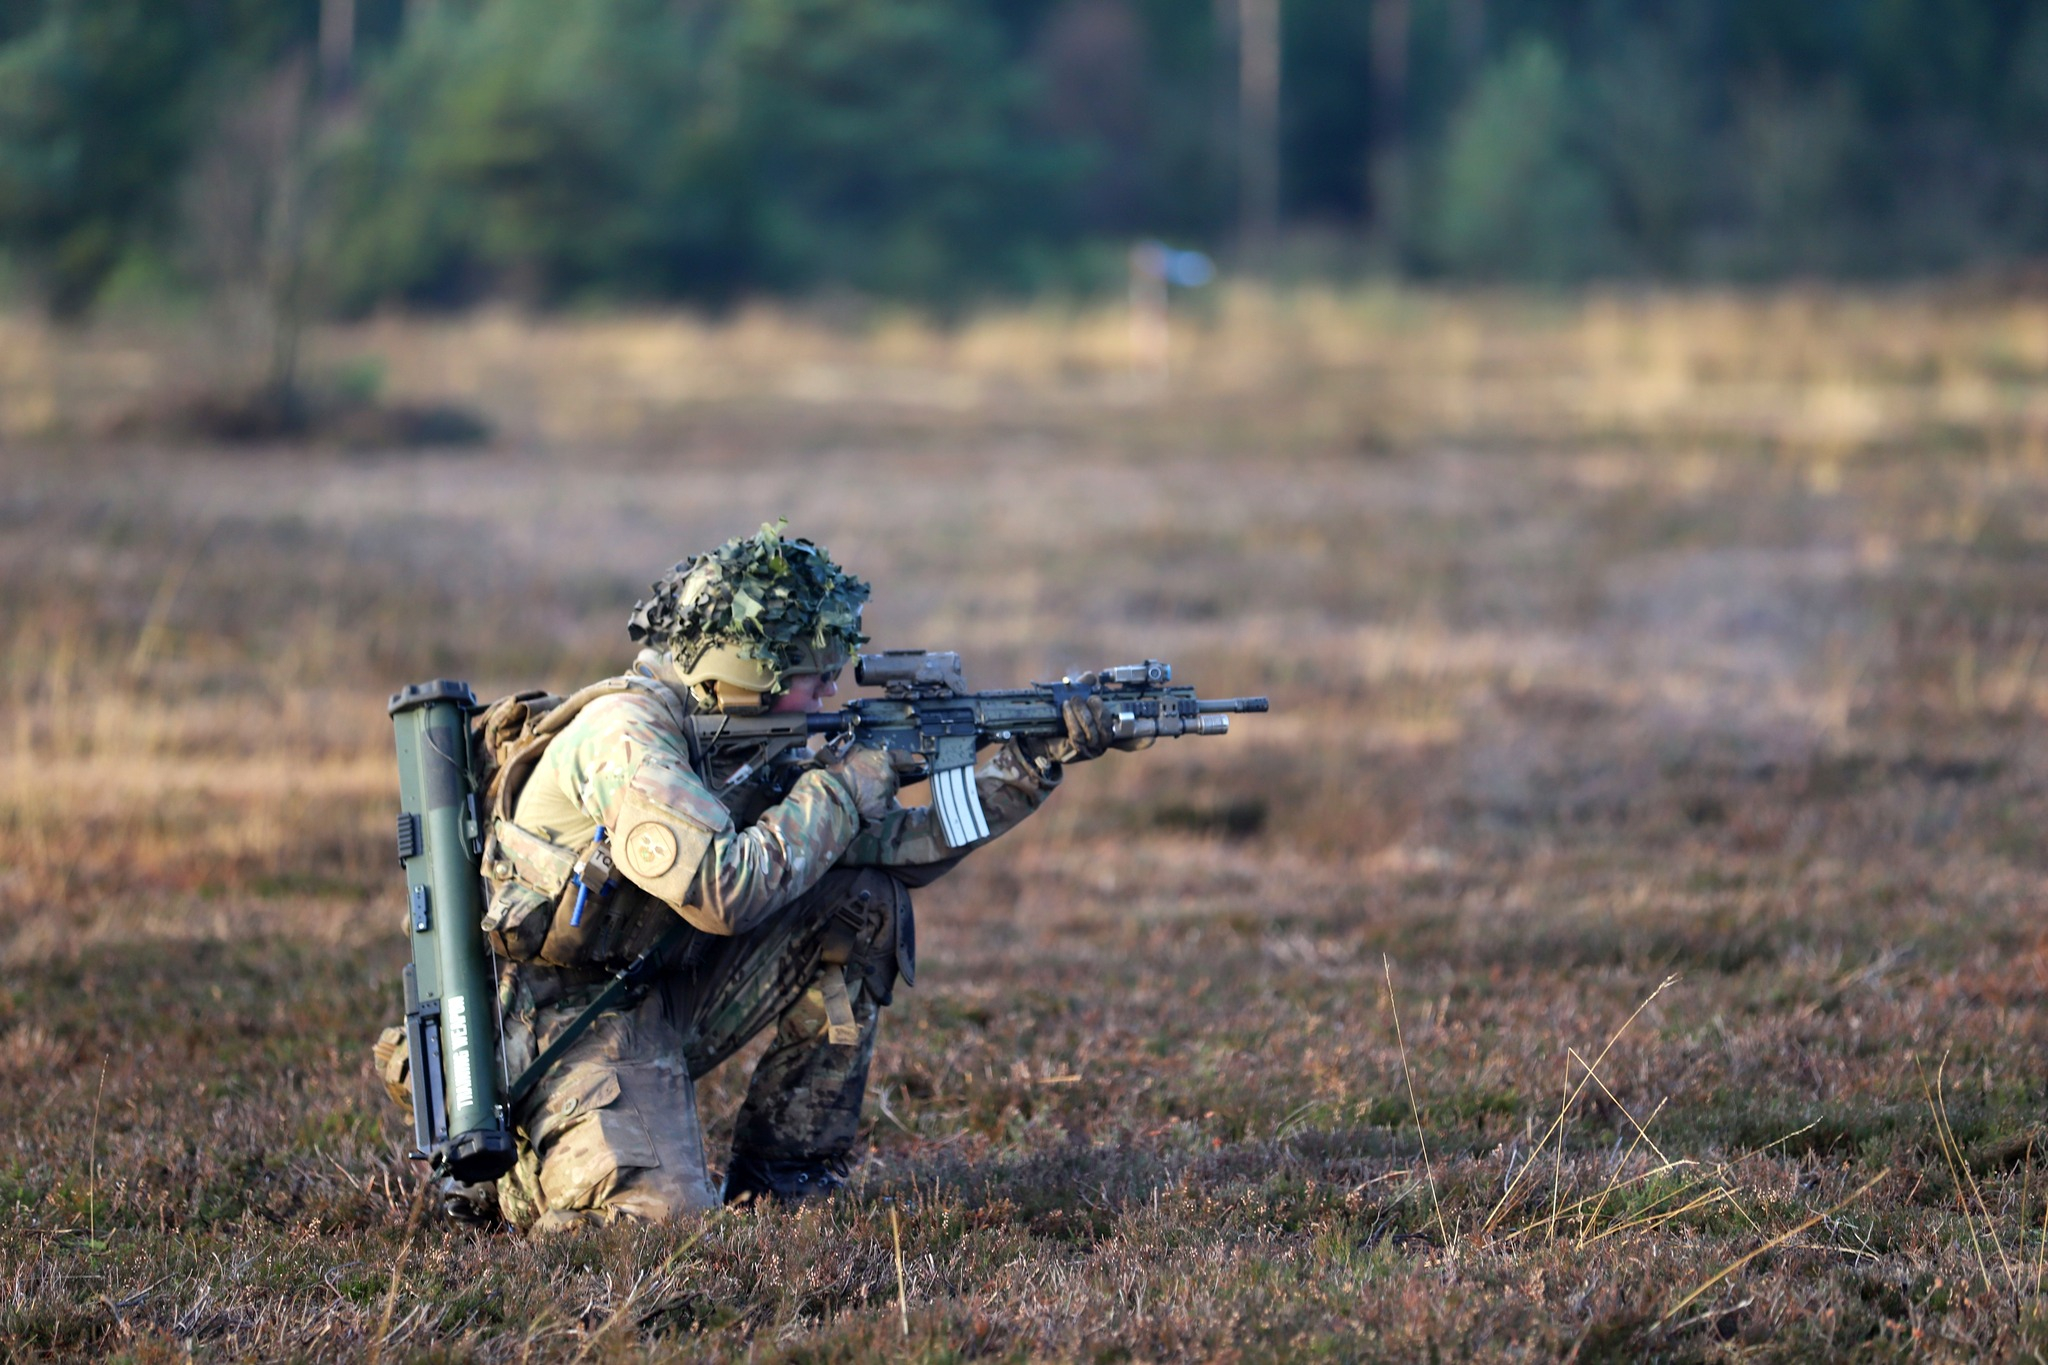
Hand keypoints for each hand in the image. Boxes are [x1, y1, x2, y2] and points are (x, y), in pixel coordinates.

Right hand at [826, 744, 898, 821]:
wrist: (833, 790)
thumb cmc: (840, 769)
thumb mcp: (854, 751)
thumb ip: (869, 752)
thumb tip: (873, 753)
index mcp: (884, 758)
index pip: (902, 759)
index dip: (897, 765)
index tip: (895, 768)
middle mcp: (889, 775)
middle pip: (894, 780)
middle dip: (886, 783)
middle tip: (871, 786)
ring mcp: (887, 793)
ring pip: (888, 797)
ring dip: (880, 798)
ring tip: (865, 798)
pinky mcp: (881, 809)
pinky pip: (881, 811)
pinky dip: (874, 811)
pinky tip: (863, 808)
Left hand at [1025, 674, 1151, 765]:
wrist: (1039, 735)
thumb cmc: (1060, 717)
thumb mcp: (1074, 697)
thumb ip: (1084, 687)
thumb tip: (1092, 677)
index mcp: (1108, 729)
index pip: (1128, 736)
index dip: (1140, 738)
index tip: (1151, 738)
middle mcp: (1103, 742)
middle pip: (1109, 730)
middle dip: (1101, 712)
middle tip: (1093, 699)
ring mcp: (1091, 749)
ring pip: (1093, 733)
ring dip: (1083, 713)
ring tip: (1074, 700)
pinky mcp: (1076, 752)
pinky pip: (1077, 735)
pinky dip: (1072, 719)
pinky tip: (1066, 707)